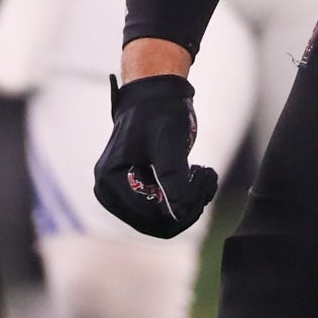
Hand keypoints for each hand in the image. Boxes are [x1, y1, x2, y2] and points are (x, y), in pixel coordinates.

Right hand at [92, 74, 218, 238]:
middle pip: (155, 223)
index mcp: (110, 181)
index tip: (205, 180)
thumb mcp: (169, 145)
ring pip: (162, 219)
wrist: (154, 94)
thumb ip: (173, 180)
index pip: (149, 218)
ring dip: (189, 202)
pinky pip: (162, 208)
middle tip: (208, 178)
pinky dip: (184, 197)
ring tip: (206, 174)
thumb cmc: (159, 113)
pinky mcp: (134, 190)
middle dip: (187, 206)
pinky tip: (198, 176)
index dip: (182, 210)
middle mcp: (109, 191)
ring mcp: (120, 192)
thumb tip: (179, 215)